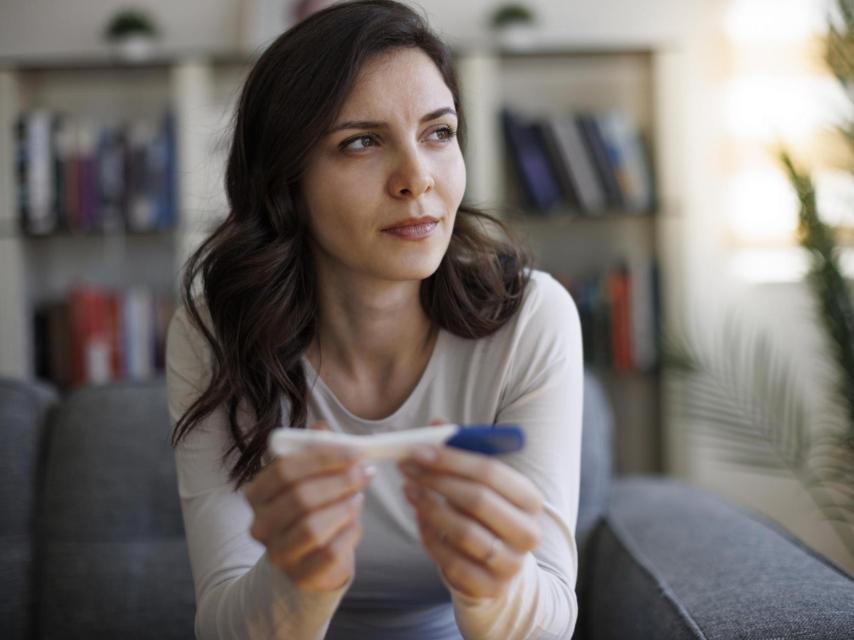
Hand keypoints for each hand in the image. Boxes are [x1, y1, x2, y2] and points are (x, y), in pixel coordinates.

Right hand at [243, 421, 374, 592]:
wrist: (311, 560)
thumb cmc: (313, 509)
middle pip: (300, 497)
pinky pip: (329, 553)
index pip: (285, 469)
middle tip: (365, 472)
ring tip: (359, 497)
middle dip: (339, 481)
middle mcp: (261, 524)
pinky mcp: (301, 576)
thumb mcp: (312, 477)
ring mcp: (278, 553)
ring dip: (344, 507)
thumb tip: (321, 428)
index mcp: (258, 493)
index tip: (356, 450)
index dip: (323, 457)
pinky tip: (354, 523)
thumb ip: (315, 451)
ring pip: (312, 527)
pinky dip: (348, 533)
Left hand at [398, 419, 543, 599]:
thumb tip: (436, 424)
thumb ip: (461, 452)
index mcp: (530, 499)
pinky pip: (451, 561)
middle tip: (407, 468)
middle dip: (437, 481)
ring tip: (409, 490)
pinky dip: (430, 538)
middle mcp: (528, 532)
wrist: (500, 566)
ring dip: (429, 508)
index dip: (451, 460)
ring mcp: (510, 563)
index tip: (418, 451)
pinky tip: (420, 520)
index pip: (490, 472)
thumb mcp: (480, 481)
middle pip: (477, 500)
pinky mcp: (489, 587)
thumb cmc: (487, 512)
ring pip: (463, 532)